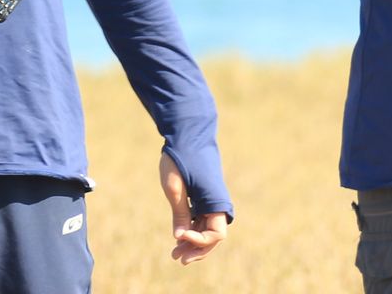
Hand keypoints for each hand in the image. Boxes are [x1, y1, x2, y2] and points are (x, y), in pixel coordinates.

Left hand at [159, 150, 227, 264]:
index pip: (216, 234)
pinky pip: (201, 219)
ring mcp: (210, 199)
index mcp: (215, 200)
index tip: (179, 236)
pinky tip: (178, 236)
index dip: (199, 241)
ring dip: (193, 242)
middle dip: (197, 249)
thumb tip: (180, 237)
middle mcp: (217, 202)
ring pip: (206, 229)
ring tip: (174, 253)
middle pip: (213, 236)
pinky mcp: (203, 196)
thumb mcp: (174, 187)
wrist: (186, 133)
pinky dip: (191, 229)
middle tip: (177, 259)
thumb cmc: (180, 157)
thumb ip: (179, 213)